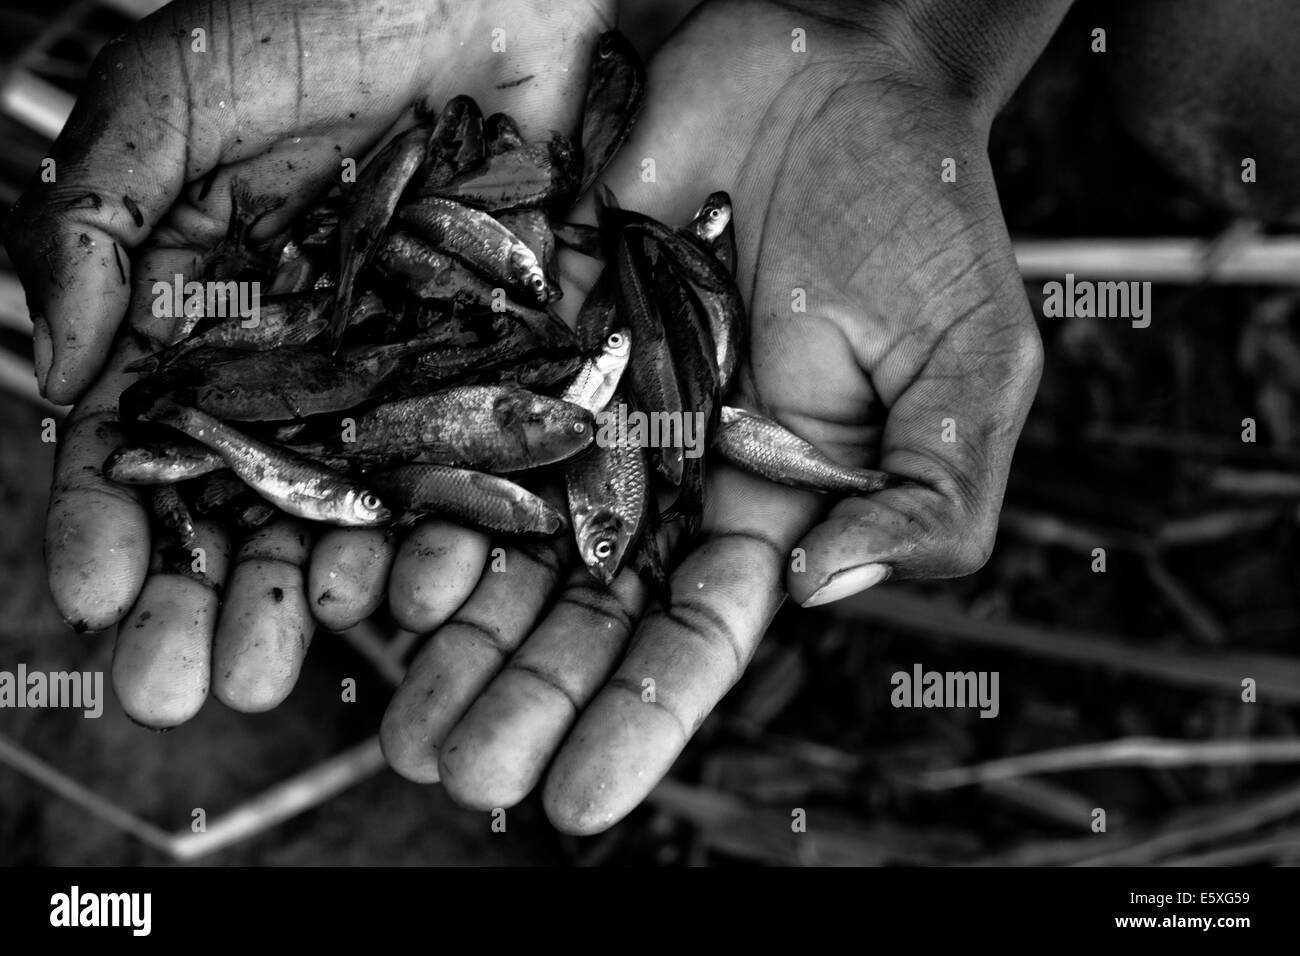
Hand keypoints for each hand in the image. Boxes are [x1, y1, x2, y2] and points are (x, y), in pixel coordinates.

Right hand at [6, 0, 613, 723]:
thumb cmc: (315, 3)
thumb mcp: (170, 94)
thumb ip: (95, 221)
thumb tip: (54, 376)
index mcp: (204, 310)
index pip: (141, 436)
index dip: (109, 520)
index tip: (96, 597)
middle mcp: (302, 362)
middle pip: (243, 501)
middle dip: (205, 595)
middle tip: (179, 685)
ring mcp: (405, 373)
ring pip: (354, 506)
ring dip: (311, 590)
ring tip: (278, 665)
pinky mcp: (504, 366)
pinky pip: (477, 464)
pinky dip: (444, 530)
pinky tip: (410, 593)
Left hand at [380, 0, 1043, 831]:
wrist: (834, 64)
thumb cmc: (923, 208)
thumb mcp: (972, 359)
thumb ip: (927, 491)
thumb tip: (828, 590)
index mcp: (768, 496)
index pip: (697, 632)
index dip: (640, 718)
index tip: (580, 801)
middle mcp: (666, 465)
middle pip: (581, 604)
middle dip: (524, 696)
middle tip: (459, 776)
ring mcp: (590, 395)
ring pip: (503, 530)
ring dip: (452, 628)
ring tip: (398, 718)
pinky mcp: (530, 320)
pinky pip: (459, 410)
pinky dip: (415, 486)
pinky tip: (368, 563)